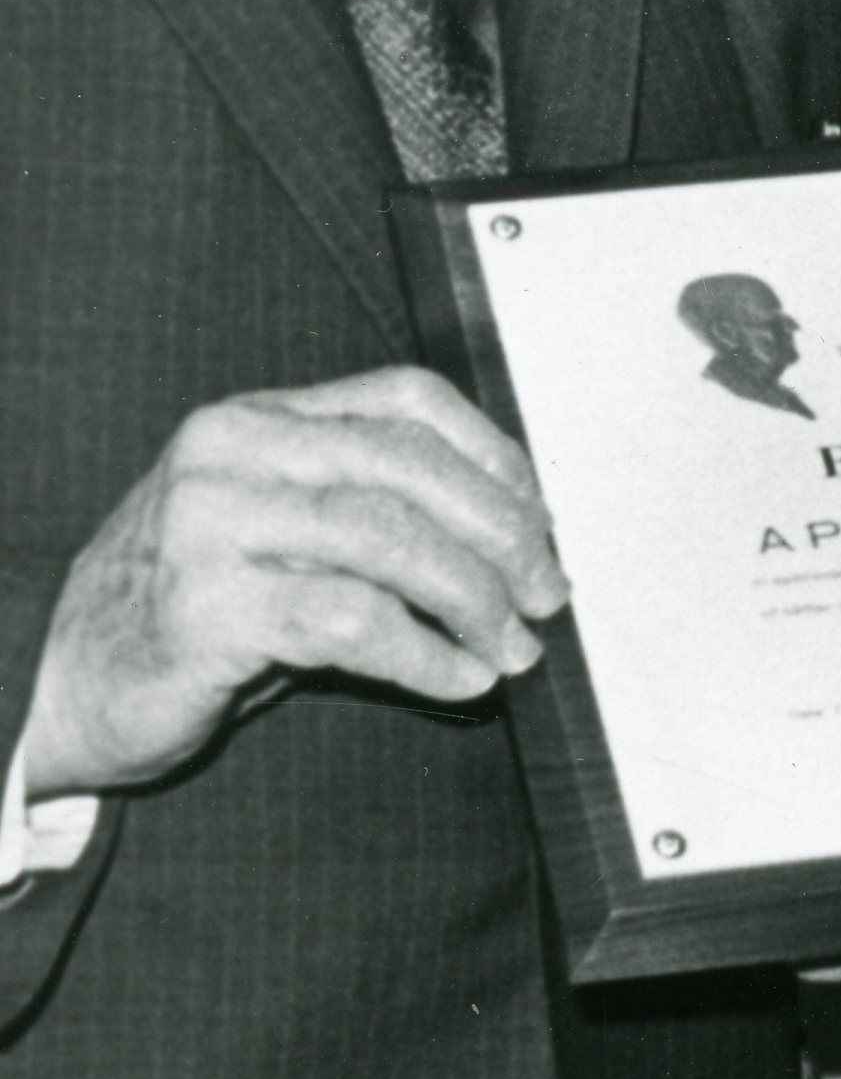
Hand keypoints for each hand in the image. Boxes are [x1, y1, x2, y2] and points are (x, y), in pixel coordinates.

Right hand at [21, 367, 569, 798]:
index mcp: (262, 417)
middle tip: (546, 592)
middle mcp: (235, 451)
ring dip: (473, 598)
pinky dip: (424, 654)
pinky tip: (459, 679)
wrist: (56, 680)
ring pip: (389, 538)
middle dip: (500, 531)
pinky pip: (350, 621)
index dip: (491, 452)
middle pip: (409, 465)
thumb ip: (365, 511)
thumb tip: (509, 537)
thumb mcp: (275, 531)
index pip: (407, 398)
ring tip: (513, 646)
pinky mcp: (207, 607)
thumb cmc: (186, 609)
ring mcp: (213, 523)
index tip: (541, 515)